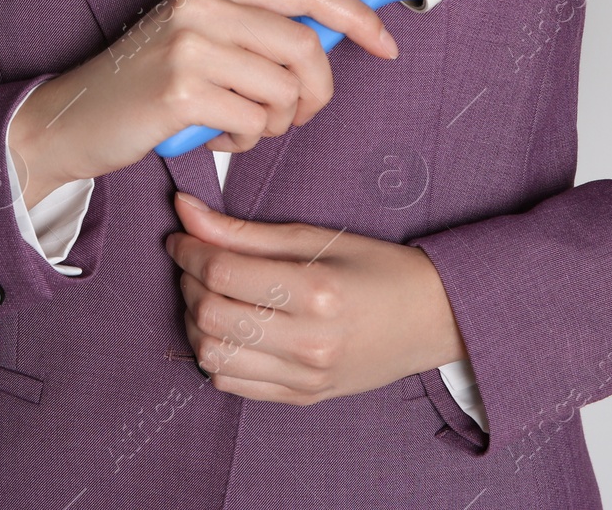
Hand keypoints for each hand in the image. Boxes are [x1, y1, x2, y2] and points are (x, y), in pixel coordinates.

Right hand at [9, 0, 398, 205]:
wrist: (73, 119)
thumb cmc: (145, 82)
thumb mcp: (202, 36)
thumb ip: (261, 30)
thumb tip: (337, 37)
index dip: (358, 19)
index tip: (384, 44)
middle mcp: (202, 4)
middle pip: (306, 48)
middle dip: (317, 93)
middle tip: (299, 114)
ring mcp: (190, 45)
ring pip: (283, 92)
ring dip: (274, 123)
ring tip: (238, 123)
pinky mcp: (182, 92)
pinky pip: (253, 123)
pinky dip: (244, 141)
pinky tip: (213, 134)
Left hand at [164, 192, 465, 404]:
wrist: (431, 319)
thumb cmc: (376, 268)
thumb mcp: (314, 237)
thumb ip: (244, 231)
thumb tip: (185, 212)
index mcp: (316, 291)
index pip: (224, 272)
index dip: (189, 250)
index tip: (180, 235)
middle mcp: (309, 341)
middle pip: (211, 315)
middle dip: (188, 282)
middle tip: (193, 261)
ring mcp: (305, 377)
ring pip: (213, 356)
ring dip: (195, 321)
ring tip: (208, 294)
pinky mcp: (301, 398)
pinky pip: (231, 384)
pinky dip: (215, 355)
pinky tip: (228, 327)